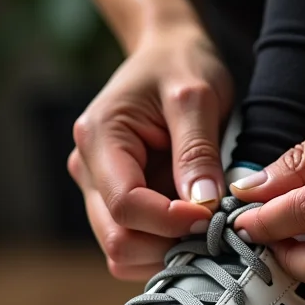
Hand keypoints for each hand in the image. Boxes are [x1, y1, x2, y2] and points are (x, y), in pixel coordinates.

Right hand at [69, 25, 232, 279]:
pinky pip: (135, 245)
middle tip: (215, 225)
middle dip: (169, 243)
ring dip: (168, 249)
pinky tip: (194, 223)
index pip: (125, 205)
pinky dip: (166, 247)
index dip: (170, 221)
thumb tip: (204, 205)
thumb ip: (197, 151)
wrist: (167, 53)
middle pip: (118, 239)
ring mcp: (99, 190)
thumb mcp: (197, 96)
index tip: (213, 214)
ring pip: (124, 251)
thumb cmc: (181, 64)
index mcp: (99, 137)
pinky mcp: (116, 203)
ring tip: (207, 222)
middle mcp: (89, 170)